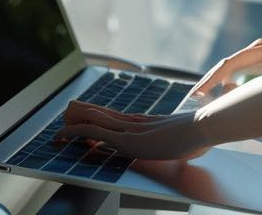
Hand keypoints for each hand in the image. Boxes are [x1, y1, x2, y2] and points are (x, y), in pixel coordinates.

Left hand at [55, 100, 210, 160]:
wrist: (202, 126)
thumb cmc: (200, 134)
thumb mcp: (188, 142)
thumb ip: (183, 142)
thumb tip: (194, 146)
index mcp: (147, 123)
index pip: (118, 118)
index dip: (100, 116)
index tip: (88, 115)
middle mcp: (135, 124)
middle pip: (103, 116)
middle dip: (83, 116)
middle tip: (66, 114)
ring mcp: (130, 131)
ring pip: (95, 121)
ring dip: (75, 122)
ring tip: (59, 125)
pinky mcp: (127, 140)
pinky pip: (95, 132)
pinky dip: (78, 131)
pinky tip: (65, 132)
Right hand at [191, 37, 261, 98]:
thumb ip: (259, 88)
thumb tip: (229, 90)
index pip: (232, 62)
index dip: (214, 78)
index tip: (201, 92)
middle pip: (229, 62)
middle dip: (211, 79)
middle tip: (196, 96)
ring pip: (233, 65)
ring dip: (218, 80)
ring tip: (204, 96)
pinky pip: (241, 68)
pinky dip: (229, 79)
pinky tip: (222, 91)